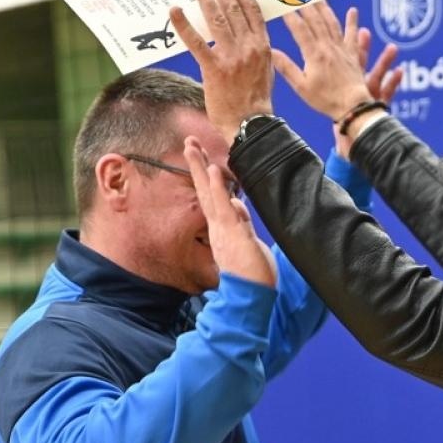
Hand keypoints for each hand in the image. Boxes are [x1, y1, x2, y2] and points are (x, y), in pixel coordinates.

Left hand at [169, 0, 275, 140]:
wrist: (249, 124)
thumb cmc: (255, 101)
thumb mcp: (264, 70)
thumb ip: (256, 50)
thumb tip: (247, 34)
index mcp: (262, 46)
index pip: (252, 9)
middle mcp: (248, 47)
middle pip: (233, 8)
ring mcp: (232, 57)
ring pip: (217, 19)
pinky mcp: (214, 69)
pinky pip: (197, 42)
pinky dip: (185, 25)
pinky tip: (175, 10)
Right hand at [184, 137, 275, 288]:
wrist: (252, 300)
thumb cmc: (253, 276)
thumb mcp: (248, 243)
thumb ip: (241, 223)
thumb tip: (237, 204)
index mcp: (221, 230)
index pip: (212, 198)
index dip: (207, 177)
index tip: (205, 159)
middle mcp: (218, 228)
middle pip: (204, 191)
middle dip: (196, 165)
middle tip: (188, 142)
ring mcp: (223, 231)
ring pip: (209, 194)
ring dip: (201, 169)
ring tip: (193, 146)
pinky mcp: (232, 235)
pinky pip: (223, 208)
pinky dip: (216, 188)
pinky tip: (212, 170)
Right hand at [274, 2, 401, 153]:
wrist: (352, 106)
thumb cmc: (325, 99)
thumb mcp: (301, 87)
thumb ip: (286, 68)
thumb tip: (270, 51)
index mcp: (313, 54)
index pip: (299, 28)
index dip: (290, 15)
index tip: (282, 4)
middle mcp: (328, 47)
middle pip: (316, 20)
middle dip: (305, 4)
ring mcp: (341, 48)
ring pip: (332, 22)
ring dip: (324, 7)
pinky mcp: (353, 54)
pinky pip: (352, 35)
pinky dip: (352, 22)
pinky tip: (353, 11)